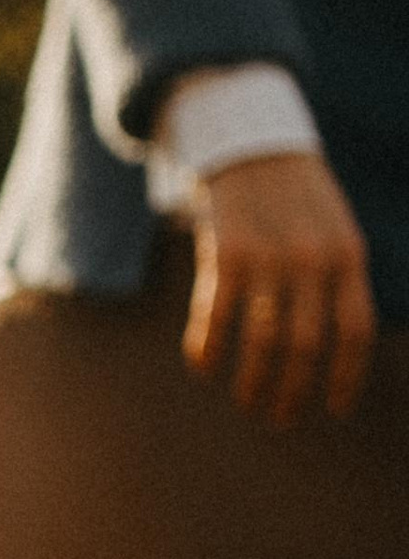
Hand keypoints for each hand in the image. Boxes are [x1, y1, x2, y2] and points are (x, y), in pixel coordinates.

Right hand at [184, 151, 376, 424]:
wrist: (251, 141)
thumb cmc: (295, 198)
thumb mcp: (335, 230)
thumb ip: (339, 279)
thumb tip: (333, 349)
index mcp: (348, 254)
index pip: (354, 331)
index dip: (346, 377)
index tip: (335, 409)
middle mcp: (312, 258)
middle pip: (306, 347)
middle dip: (292, 392)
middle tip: (280, 418)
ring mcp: (268, 256)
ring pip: (262, 342)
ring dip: (252, 382)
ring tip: (246, 402)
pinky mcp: (225, 253)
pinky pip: (214, 319)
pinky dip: (207, 350)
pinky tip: (204, 366)